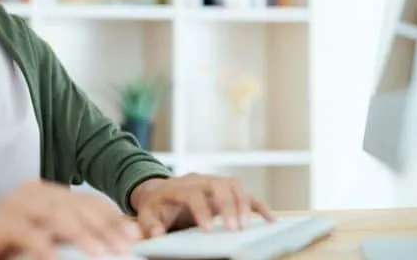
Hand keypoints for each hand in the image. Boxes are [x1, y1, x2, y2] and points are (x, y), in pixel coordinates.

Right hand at [0, 180, 141, 259]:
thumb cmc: (6, 237)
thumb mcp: (45, 233)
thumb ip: (71, 232)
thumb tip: (110, 240)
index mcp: (49, 192)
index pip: (88, 202)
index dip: (112, 218)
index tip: (133, 235)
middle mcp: (35, 193)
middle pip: (78, 207)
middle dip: (104, 228)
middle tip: (124, 247)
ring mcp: (17, 205)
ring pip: (57, 216)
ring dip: (82, 235)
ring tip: (100, 253)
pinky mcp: (1, 221)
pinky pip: (27, 232)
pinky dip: (43, 244)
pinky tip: (56, 257)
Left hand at [131, 174, 275, 237]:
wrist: (160, 191)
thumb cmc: (156, 206)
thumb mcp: (146, 215)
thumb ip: (149, 225)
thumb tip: (155, 234)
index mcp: (179, 187)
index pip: (192, 193)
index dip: (201, 210)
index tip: (207, 229)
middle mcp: (199, 180)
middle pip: (218, 185)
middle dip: (227, 206)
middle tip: (233, 230)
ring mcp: (215, 183)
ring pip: (234, 186)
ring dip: (242, 205)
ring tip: (246, 228)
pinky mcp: (226, 190)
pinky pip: (246, 194)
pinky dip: (259, 205)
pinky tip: (270, 220)